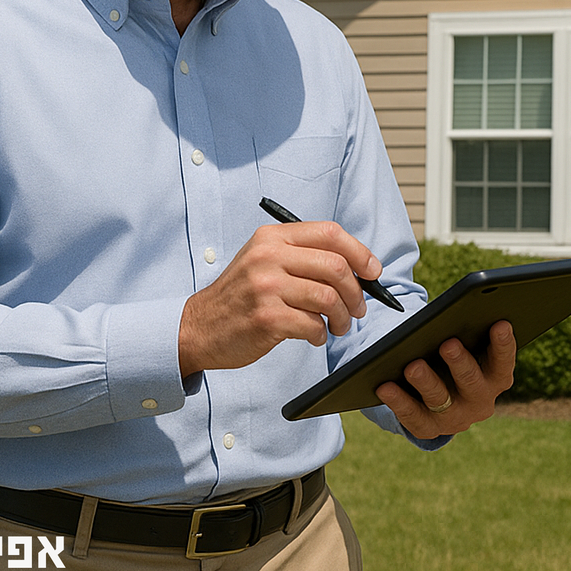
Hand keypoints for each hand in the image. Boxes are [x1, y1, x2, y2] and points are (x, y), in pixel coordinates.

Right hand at [178, 220, 380, 375]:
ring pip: (328, 297)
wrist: (198, 327)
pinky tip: (314, 336)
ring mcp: (266, 287)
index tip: (372, 271)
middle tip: (357, 309)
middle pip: (336, 266)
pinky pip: (313, 324)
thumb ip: (304, 257)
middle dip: (356, 292)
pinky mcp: (266, 318)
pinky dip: (321, 334)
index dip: (360, 252)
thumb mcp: (264, 261)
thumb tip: (358, 268)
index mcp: (272, 237)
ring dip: (342, 317)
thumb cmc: (241, 296)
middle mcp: (268, 256)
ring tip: (338, 326)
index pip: (330, 233)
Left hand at [376, 321, 515, 439]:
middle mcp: (480, 402)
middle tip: (448, 344)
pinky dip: (399, 401)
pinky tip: (385, 386)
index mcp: (496, 378)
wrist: (441, 398)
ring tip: (413, 366)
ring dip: (427, 382)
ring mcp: (455, 418)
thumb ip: (468, 335)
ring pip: (440, 400)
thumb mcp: (467, 349)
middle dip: (460, 363)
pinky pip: (412, 416)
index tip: (500, 323)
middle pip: (472, 382)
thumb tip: (455, 315)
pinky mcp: (429, 429)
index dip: (503, 344)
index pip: (504, 361)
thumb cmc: (454, 359)